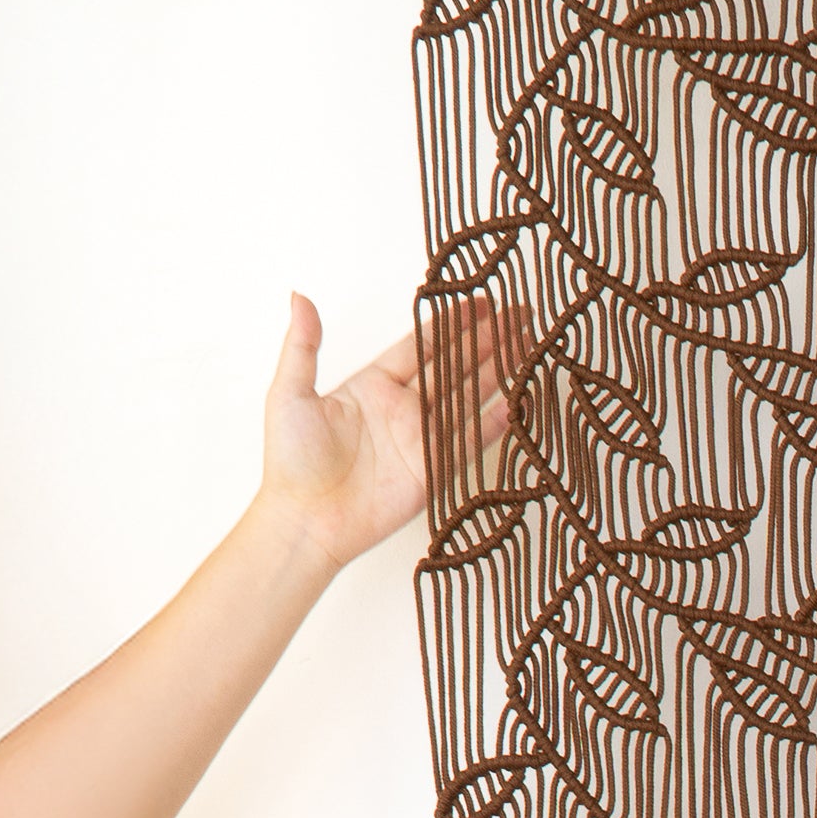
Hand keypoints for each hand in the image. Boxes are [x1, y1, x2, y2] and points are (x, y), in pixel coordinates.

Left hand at [256, 291, 516, 573]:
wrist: (306, 520)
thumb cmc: (291, 462)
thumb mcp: (289, 393)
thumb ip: (303, 346)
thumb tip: (299, 297)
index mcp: (372, 386)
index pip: (420, 346)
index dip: (451, 324)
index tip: (479, 302)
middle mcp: (402, 409)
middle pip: (453, 366)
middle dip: (486, 341)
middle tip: (519, 317)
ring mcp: (421, 439)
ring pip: (468, 396)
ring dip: (498, 372)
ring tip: (527, 347)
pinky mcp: (434, 471)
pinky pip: (471, 441)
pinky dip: (495, 422)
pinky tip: (518, 400)